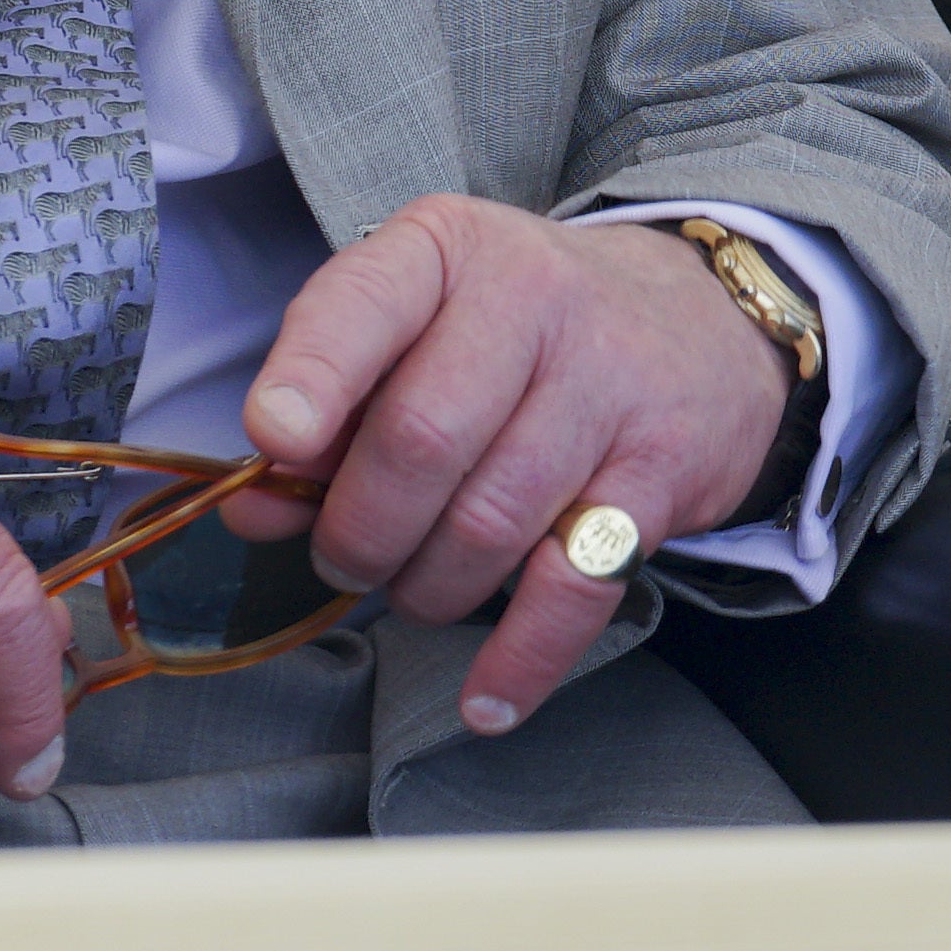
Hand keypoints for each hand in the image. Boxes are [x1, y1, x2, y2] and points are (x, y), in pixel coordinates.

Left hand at [228, 199, 796, 738]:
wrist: (696, 322)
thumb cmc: (516, 335)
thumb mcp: (417, 329)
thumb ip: (328, 412)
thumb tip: (254, 510)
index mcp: (446, 251)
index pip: (364, 303)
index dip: (312, 377)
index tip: (273, 441)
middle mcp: (533, 298)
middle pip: (421, 438)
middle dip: (359, 530)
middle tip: (345, 557)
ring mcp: (607, 384)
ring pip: (488, 525)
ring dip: (427, 588)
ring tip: (416, 584)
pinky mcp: (661, 470)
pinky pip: (575, 586)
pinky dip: (519, 657)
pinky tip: (484, 699)